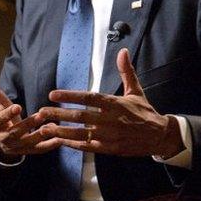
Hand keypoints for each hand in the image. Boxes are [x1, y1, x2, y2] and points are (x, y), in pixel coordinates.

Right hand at [0, 67, 60, 158]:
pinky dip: (49, 146)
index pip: (0, 119)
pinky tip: (60, 139)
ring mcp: (16, 146)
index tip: (18, 107)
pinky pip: (38, 150)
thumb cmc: (3, 115)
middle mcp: (5, 137)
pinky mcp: (27, 151)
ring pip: (28, 142)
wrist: (3, 139)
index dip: (8, 114)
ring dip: (40, 135)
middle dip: (28, 124)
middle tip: (41, 115)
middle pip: (16, 132)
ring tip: (52, 127)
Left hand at [37, 48, 183, 157]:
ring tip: (44, 128)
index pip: (89, 98)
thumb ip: (126, 72)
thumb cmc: (144, 112)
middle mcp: (111, 120)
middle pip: (80, 116)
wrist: (160, 136)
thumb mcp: (135, 91)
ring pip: (81, 133)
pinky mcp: (110, 149)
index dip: (70, 95)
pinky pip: (88, 147)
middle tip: (40, 112)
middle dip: (59, 114)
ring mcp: (110, 136)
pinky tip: (59, 142)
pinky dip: (73, 144)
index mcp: (115, 104)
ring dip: (61, 131)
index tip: (53, 94)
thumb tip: (123, 51)